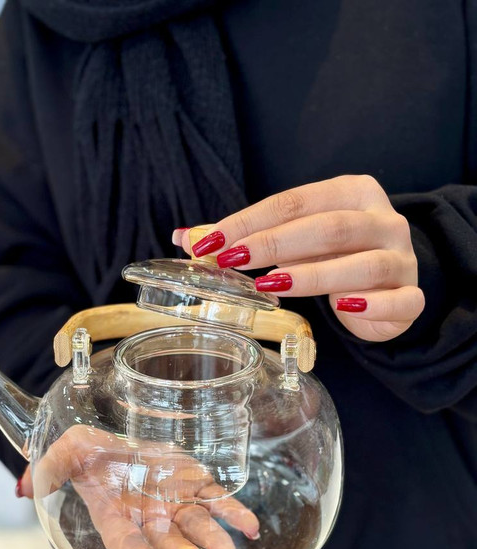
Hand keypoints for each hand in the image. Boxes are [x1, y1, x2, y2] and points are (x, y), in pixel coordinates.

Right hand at [17, 426, 258, 548]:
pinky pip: (218, 501)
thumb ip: (48, 468)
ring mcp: (173, 502)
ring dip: (214, 541)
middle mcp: (146, 515)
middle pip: (166, 540)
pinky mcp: (194, 486)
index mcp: (114, 513)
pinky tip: (252, 529)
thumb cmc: (88, 452)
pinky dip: (236, 514)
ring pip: (196, 525)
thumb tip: (26, 488)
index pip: (123, 540)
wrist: (118, 444)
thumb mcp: (64, 451)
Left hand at [174, 175, 423, 341]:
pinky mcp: (412, 297)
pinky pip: (396, 301)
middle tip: (232, 261)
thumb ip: (246, 237)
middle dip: (274, 244)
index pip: (294, 202)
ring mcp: (401, 258)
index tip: (210, 244)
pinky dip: (370, 305)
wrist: (392, 284)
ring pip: (361, 264)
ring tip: (272, 286)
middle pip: (327, 227)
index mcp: (352, 193)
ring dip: (313, 276)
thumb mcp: (294, 240)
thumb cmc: (335, 257)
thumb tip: (183, 237)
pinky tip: (341, 308)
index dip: (250, 221)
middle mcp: (383, 220)